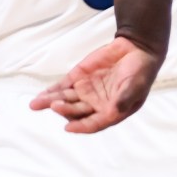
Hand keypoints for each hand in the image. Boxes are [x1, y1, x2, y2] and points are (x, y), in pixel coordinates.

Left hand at [29, 36, 158, 132]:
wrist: (136, 48)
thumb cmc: (141, 71)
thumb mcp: (137, 85)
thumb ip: (124, 98)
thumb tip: (115, 110)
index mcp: (111, 111)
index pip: (93, 123)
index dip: (81, 126)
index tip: (69, 127)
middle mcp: (95, 104)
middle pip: (76, 112)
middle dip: (64, 110)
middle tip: (54, 105)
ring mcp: (85, 91)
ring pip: (65, 100)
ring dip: (51, 103)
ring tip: (35, 105)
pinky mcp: (78, 78)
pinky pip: (62, 87)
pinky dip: (51, 92)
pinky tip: (40, 97)